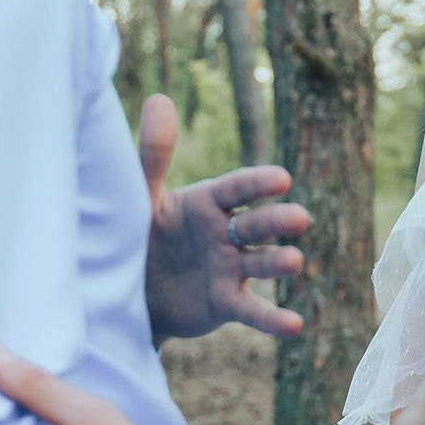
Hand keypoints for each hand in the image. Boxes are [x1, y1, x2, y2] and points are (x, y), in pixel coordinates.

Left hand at [138, 93, 309, 340]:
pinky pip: (252, 311)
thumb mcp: (140, 195)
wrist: (124, 290)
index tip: (282, 178)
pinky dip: (273, 319)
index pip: (236, 188)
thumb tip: (159, 98)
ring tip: (295, 263)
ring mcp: (229, 268)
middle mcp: (225, 232)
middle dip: (277, 221)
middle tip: (299, 218)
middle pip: (256, 224)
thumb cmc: (136, 233)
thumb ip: (152, 153)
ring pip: (260, 263)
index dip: (257, 183)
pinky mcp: (225, 303)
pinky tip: (295, 325)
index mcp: (207, 201)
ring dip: (279, 263)